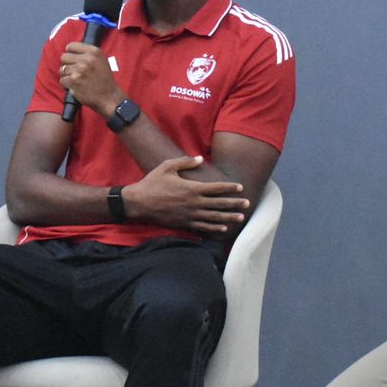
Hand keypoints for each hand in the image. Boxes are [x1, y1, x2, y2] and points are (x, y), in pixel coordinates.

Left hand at [59, 43, 124, 114]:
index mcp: (94, 52)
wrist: (109, 97)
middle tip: (74, 71)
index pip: (71, 46)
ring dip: (67, 75)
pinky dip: (67, 85)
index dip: (70, 53)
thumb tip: (69, 50)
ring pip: (62, 69)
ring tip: (77, 80)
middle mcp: (86, 59)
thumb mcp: (101, 60)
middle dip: (67, 64)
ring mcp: (79, 70)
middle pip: (64, 57)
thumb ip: (87, 54)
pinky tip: (76, 86)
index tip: (73, 59)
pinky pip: (62, 80)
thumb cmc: (104, 79)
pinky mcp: (74, 81)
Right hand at [123, 156, 248, 235]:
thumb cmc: (152, 183)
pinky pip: (203, 227)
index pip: (216, 188)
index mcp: (192, 188)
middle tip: (248, 204)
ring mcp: (190, 214)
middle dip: (235, 203)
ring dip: (229, 217)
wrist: (139, 203)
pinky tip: (223, 228)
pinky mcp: (184, 223)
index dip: (230, 188)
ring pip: (214, 217)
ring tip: (241, 218)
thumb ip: (185, 162)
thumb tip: (200, 158)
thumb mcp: (167, 167)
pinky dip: (215, 228)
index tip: (240, 188)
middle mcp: (194, 202)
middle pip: (219, 203)